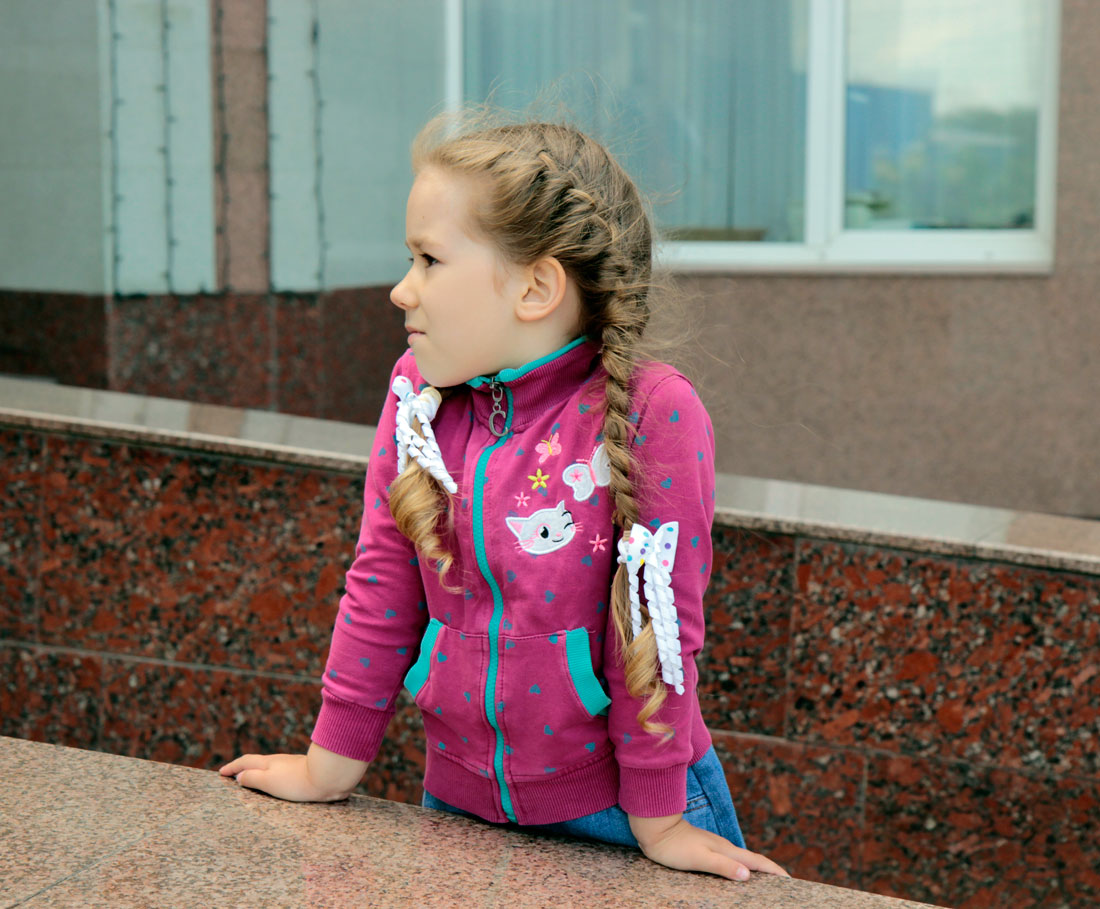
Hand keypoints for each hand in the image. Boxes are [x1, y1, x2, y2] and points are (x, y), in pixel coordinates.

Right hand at [219, 743, 367, 801]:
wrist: (328, 778)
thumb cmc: (297, 782)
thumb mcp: (269, 781)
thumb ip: (252, 779)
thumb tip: (240, 777)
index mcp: (268, 763)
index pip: (245, 762)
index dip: (232, 767)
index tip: (221, 772)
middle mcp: (278, 762)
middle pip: (256, 762)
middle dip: (242, 767)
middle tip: (231, 773)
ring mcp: (291, 766)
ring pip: (268, 766)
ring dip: (256, 770)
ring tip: (250, 778)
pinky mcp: (302, 772)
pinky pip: (280, 772)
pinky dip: (270, 775)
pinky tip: (276, 781)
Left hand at [629, 814, 789, 881]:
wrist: (655, 828)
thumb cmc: (674, 846)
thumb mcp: (700, 858)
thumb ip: (723, 866)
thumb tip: (748, 876)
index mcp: (727, 850)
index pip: (757, 862)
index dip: (775, 871)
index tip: (791, 880)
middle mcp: (724, 848)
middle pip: (753, 861)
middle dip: (770, 871)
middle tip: (784, 885)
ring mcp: (715, 847)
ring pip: (741, 860)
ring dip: (756, 870)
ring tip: (765, 882)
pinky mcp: (705, 849)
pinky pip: (729, 861)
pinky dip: (739, 868)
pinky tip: (735, 875)